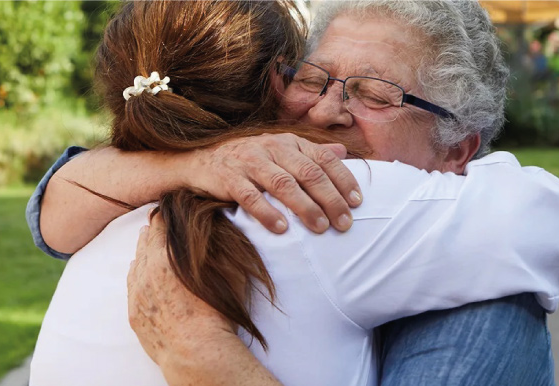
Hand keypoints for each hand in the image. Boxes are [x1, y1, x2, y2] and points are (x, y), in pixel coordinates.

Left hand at [127, 214, 232, 364]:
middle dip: (154, 232)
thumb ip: (218, 246)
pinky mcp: (134, 313)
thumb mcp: (227, 271)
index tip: (170, 209)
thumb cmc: (217, 313)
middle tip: (160, 223)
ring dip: (144, 253)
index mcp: (167, 257)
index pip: (161, 225)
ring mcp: (137, 293)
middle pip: (145, 241)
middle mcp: (147, 271)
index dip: (166, 215)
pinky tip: (141, 270)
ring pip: (136, 263)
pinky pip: (132, 285)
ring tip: (150, 244)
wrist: (198, 352)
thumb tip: (215, 227)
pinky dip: (137, 275)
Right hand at [187, 133, 361, 233]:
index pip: (323, 159)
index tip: (357, 203)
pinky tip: (281, 228)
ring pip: (283, 184)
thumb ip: (310, 153)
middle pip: (308, 173)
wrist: (200, 161)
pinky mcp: (228, 177)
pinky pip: (250, 196)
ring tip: (320, 228)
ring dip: (304, 207)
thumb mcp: (280, 151)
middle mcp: (271, 147)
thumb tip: (344, 152)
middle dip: (329, 199)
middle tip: (344, 223)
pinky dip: (266, 212)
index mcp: (288, 142)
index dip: (343, 180)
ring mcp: (249, 161)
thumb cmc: (248, 160)